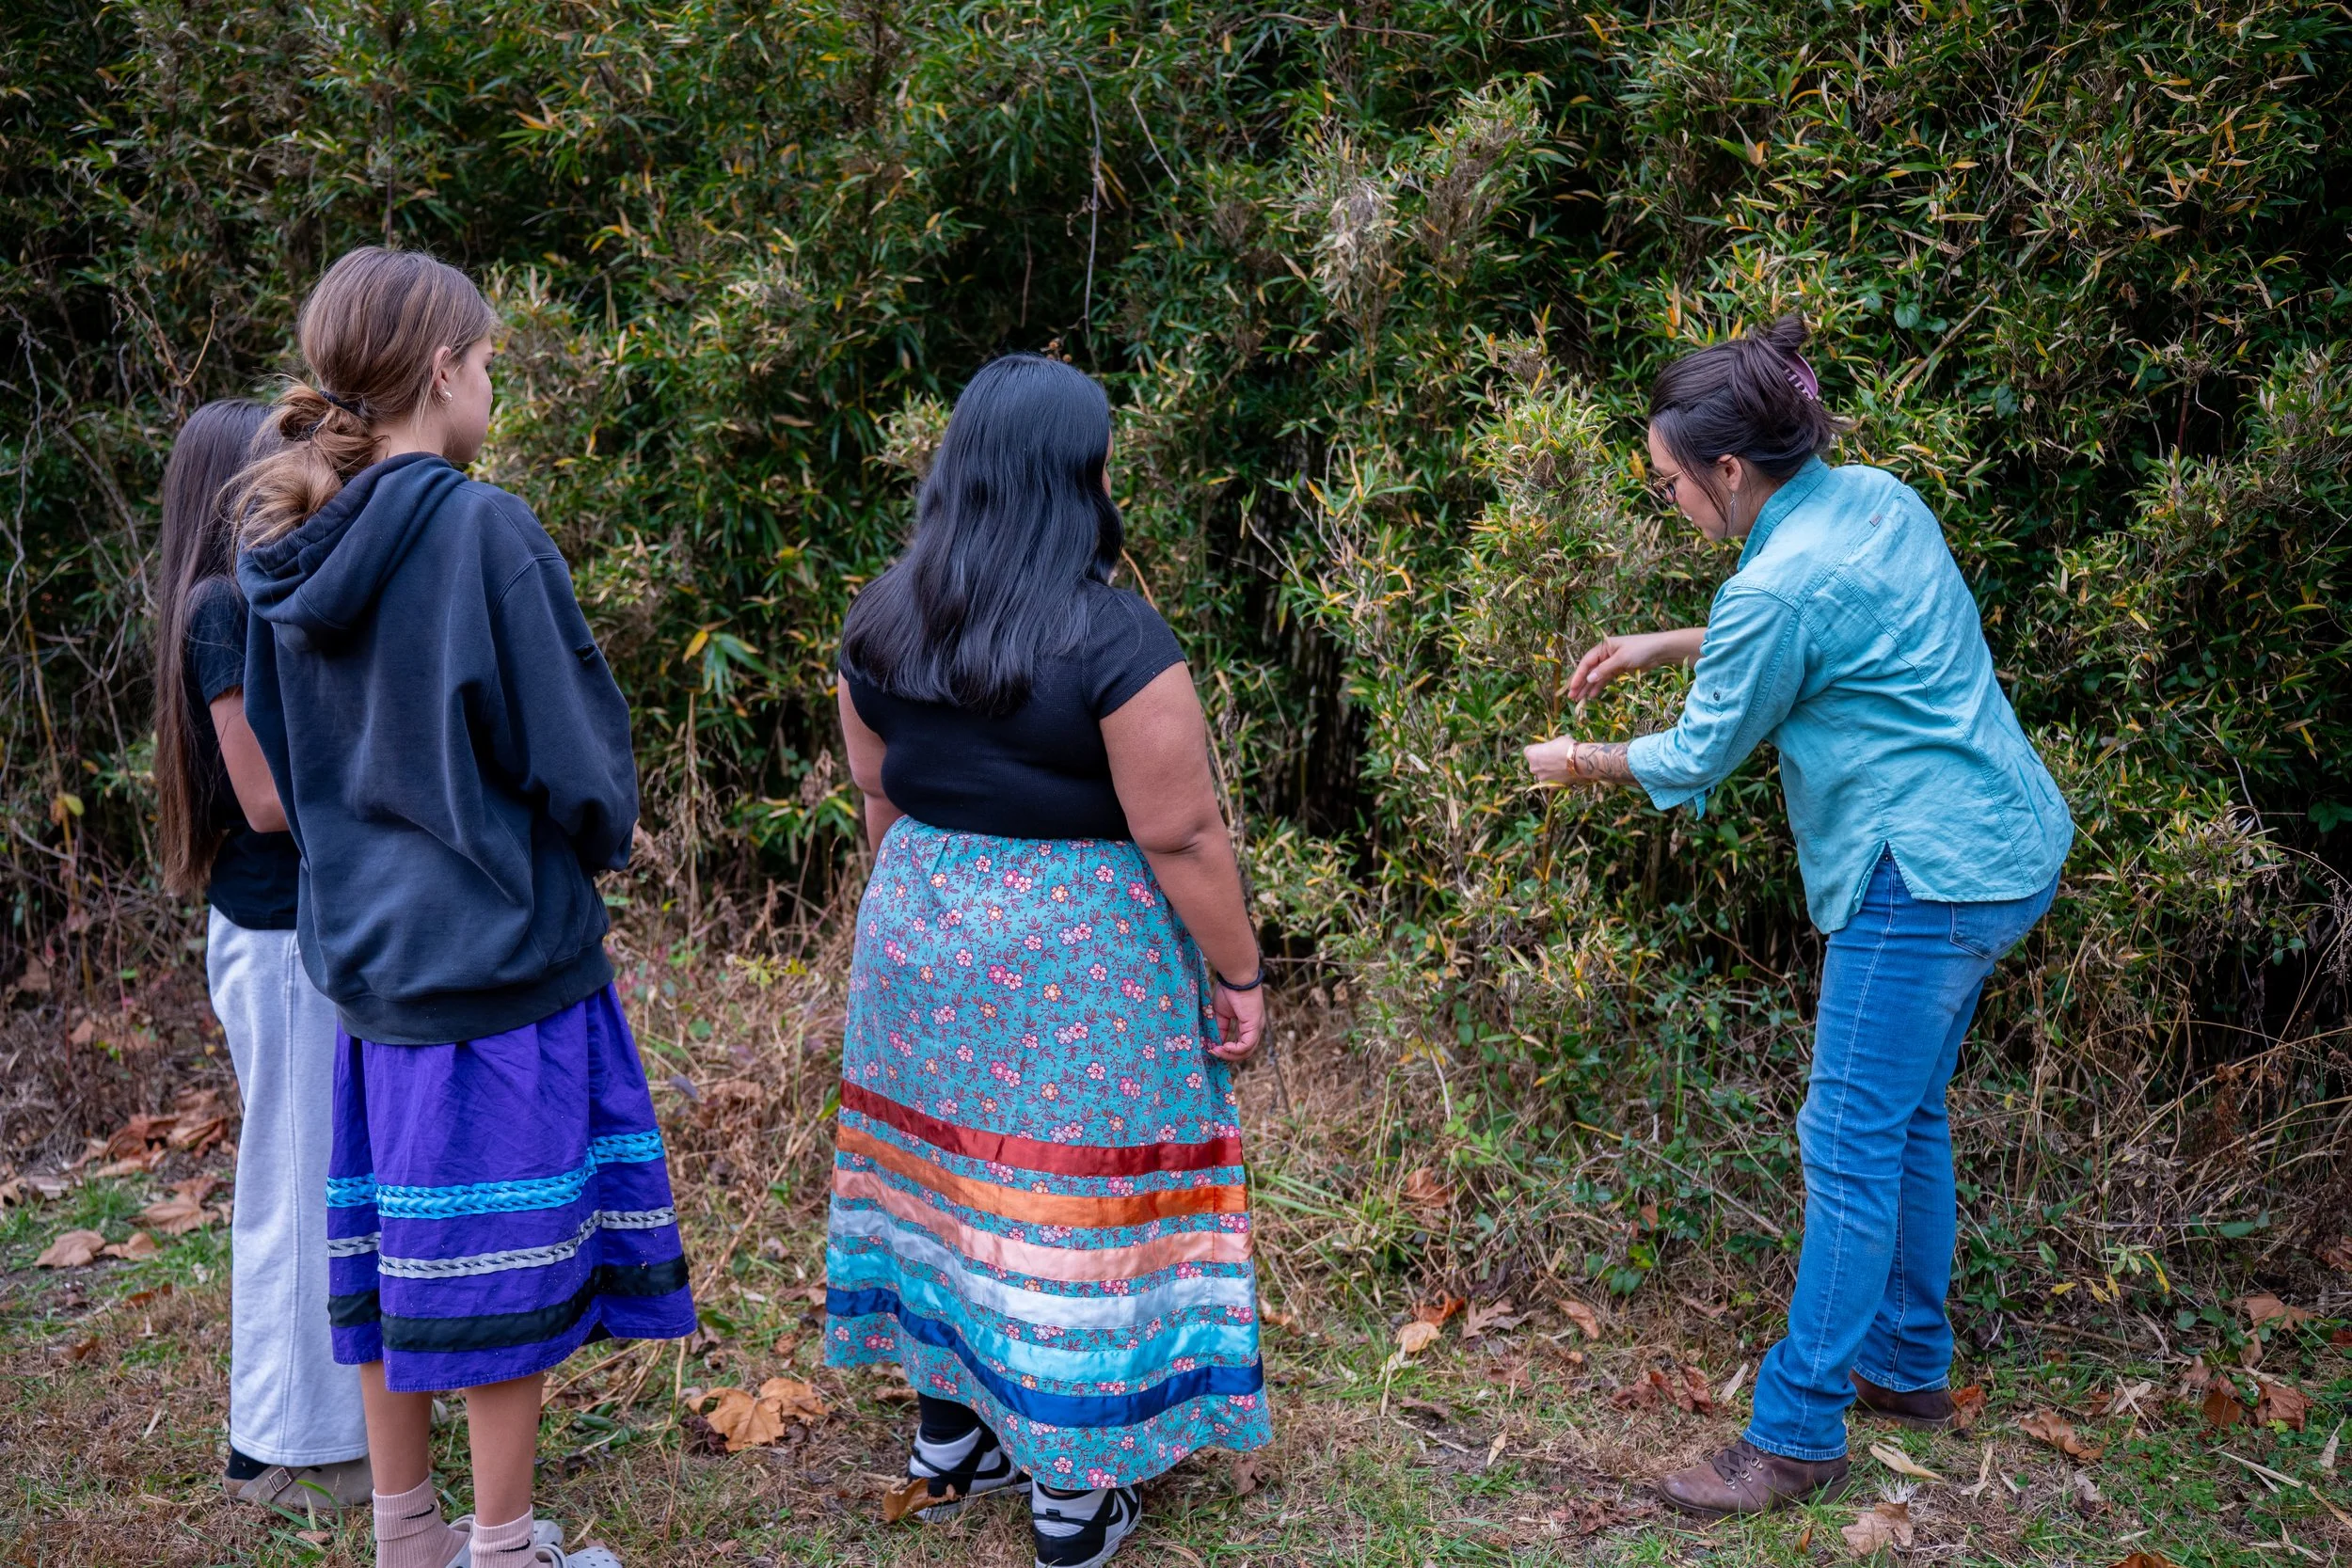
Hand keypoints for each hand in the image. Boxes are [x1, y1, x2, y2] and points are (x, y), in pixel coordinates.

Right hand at [1207, 980, 1265, 1061]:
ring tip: (1216, 1050)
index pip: (1241, 1045)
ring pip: (1247, 1052)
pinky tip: (1223, 1046)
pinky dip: (1234, 1050)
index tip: (1211, 1049)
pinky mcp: (1254, 1025)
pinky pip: (1246, 1045)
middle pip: (1245, 1052)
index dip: (1227, 1051)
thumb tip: (1215, 1043)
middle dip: (1228, 1055)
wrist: (1236, 977)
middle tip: (1213, 1052)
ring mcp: (1257, 1027)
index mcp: (1249, 1024)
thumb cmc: (1229, 990)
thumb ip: (1220, 1028)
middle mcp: (1255, 1027)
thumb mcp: (1221, 1013)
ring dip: (1229, 1054)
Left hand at [1524, 735, 1580, 785]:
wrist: (1579, 761)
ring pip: (1543, 774)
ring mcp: (1541, 779)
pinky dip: (1556, 780)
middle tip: (1554, 758)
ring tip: (1560, 768)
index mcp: (1531, 754)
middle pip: (1535, 764)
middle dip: (1542, 762)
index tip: (1545, 748)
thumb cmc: (1566, 747)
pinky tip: (1564, 775)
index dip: (1537, 749)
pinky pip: (1551, 783)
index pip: (1529, 751)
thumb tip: (1553, 748)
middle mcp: (1533, 768)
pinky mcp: (1551, 787)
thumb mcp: (1556, 741)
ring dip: (1548, 772)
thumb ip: (1549, 746)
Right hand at [1565, 628, 1701, 700]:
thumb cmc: (1641, 649)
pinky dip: (1599, 687)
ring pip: (1596, 676)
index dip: (1578, 675)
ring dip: (1588, 687)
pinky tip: (1592, 695)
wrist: (1660, 650)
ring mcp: (1612, 662)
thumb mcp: (1621, 659)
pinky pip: (1605, 679)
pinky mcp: (1619, 669)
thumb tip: (1588, 679)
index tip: (1572, 688)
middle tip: (1572, 697)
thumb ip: (1604, 670)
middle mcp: (1605, 654)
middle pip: (1589, 670)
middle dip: (1580, 683)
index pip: (1586, 662)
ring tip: (1579, 700)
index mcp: (1603, 647)